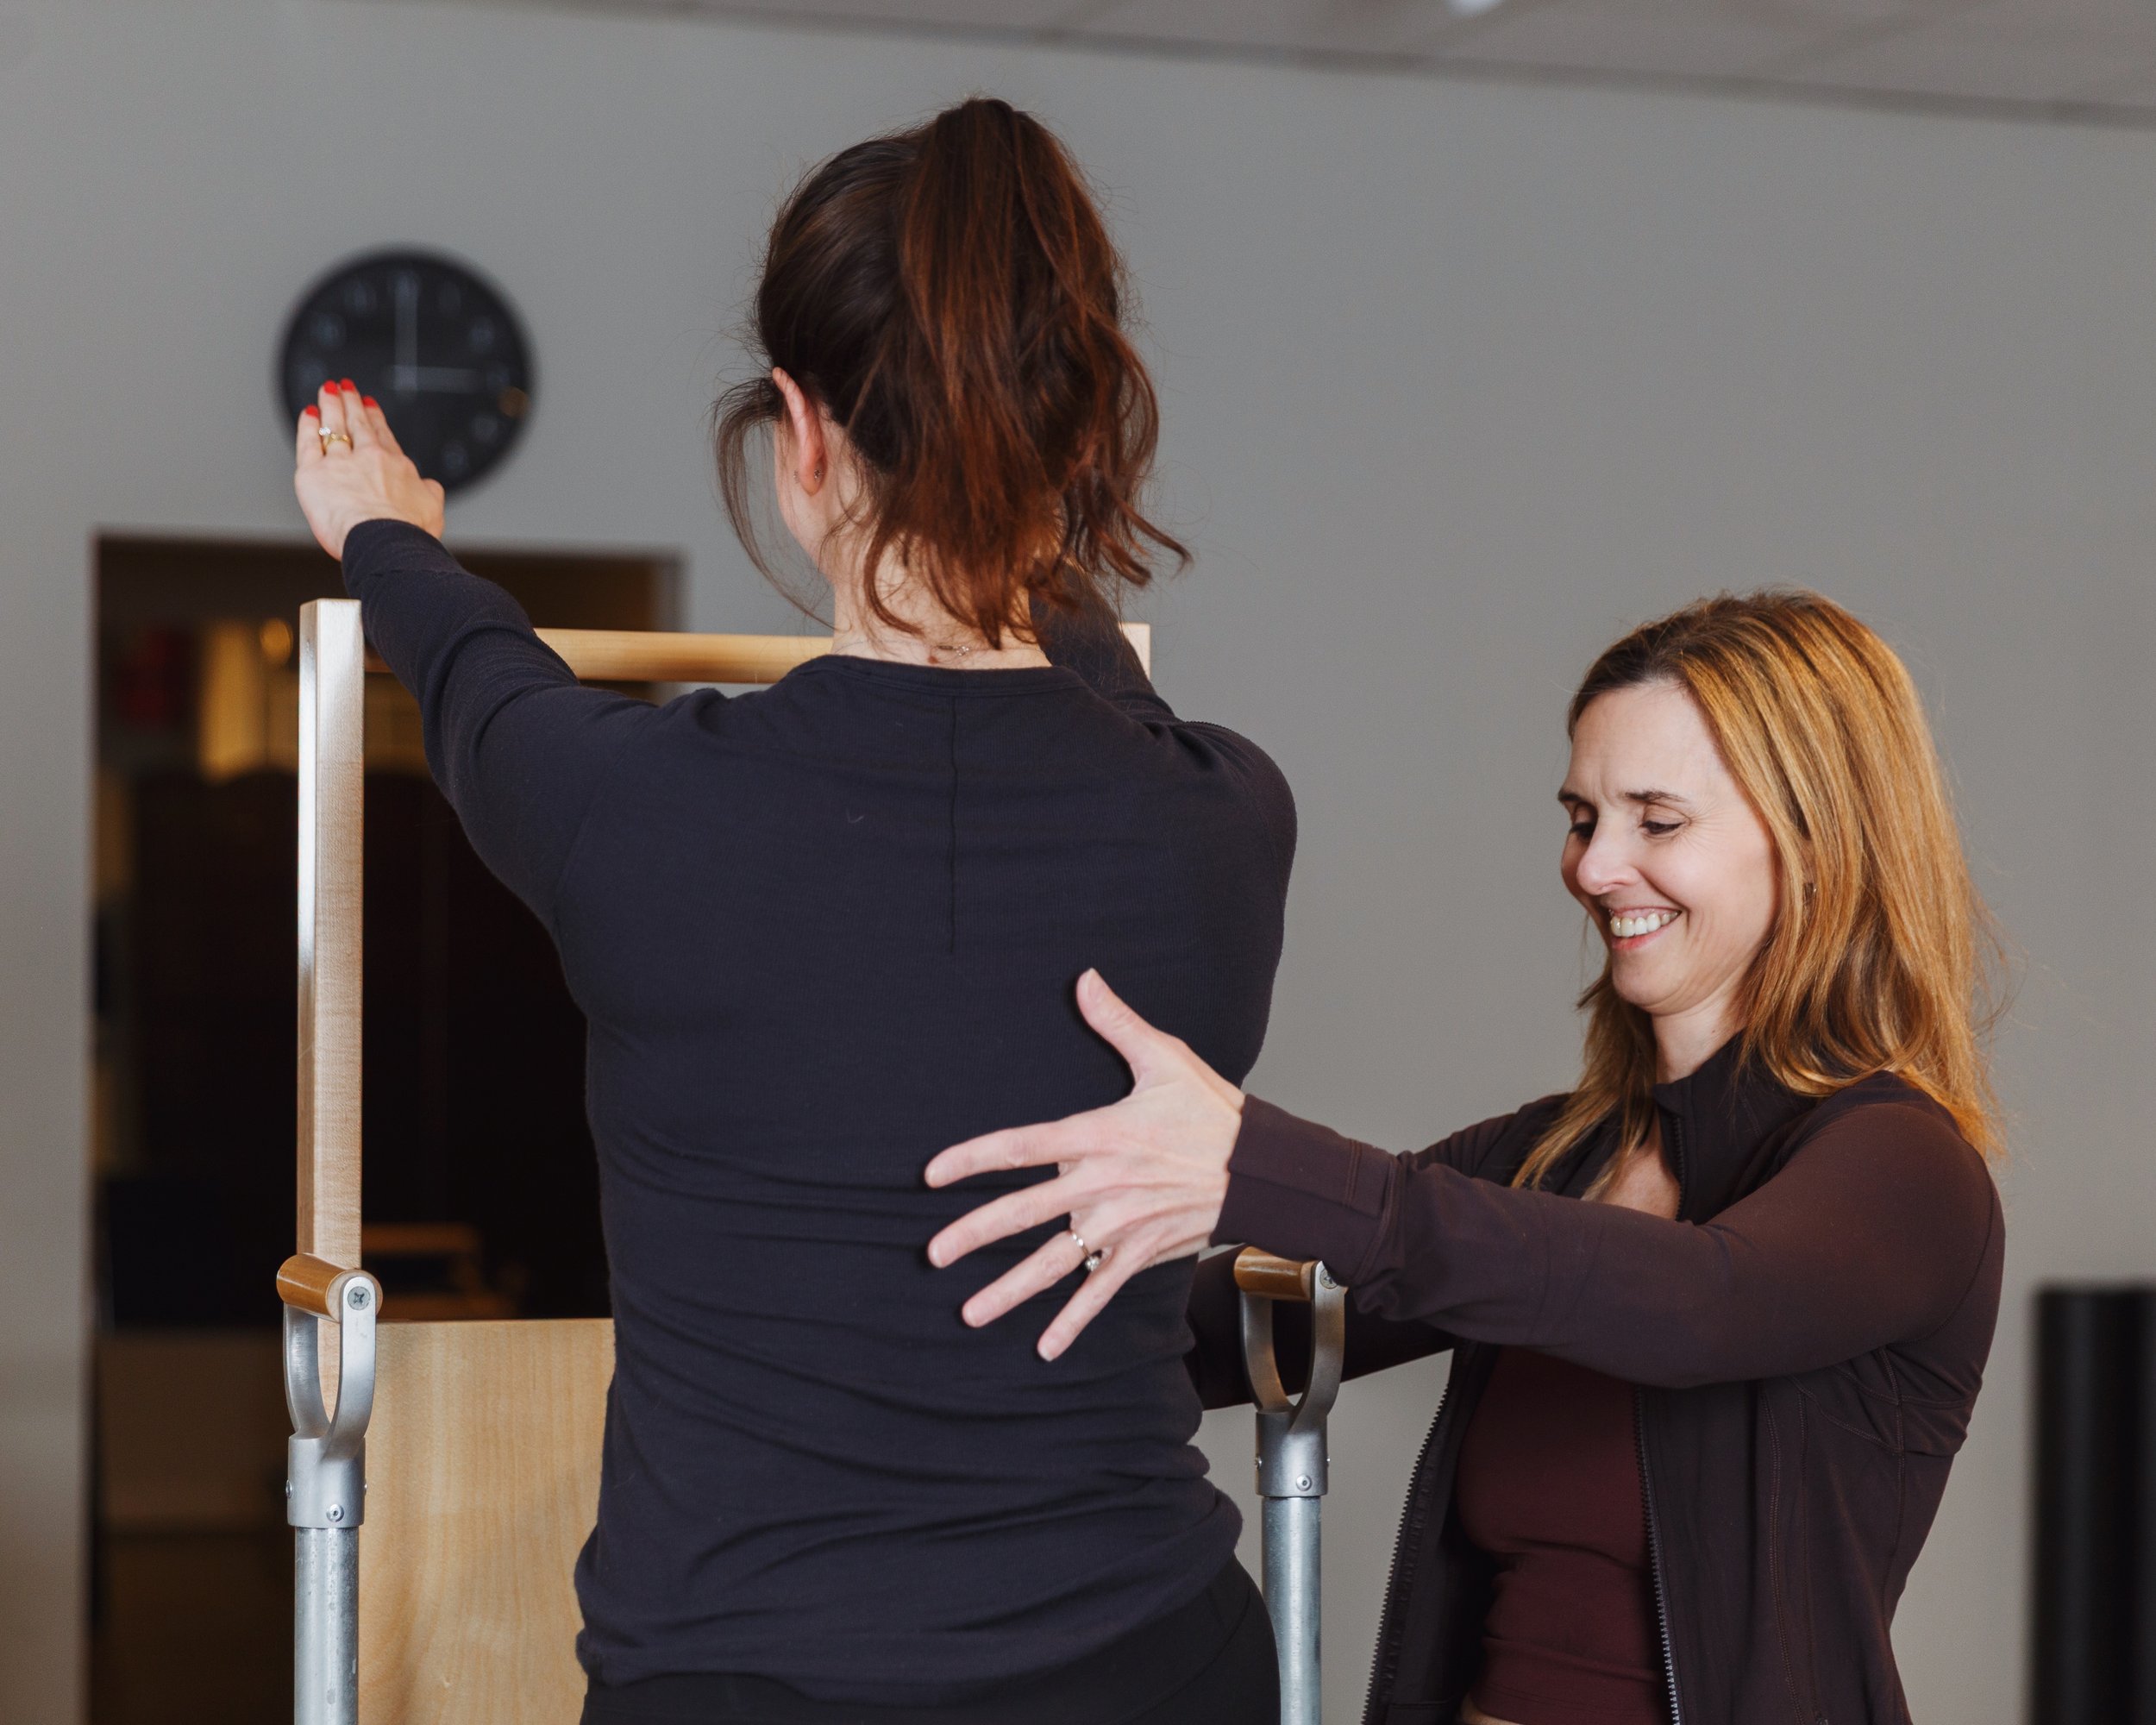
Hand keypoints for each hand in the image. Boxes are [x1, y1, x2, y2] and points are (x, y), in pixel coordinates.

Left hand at [293, 379, 445, 559]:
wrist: (387, 540)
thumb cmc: (409, 533)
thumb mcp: (433, 510)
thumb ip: (429, 492)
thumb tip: (429, 486)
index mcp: (396, 466)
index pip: (382, 435)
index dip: (375, 417)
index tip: (369, 404)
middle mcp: (369, 458)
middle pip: (358, 423)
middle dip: (351, 402)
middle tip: (345, 386)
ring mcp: (341, 463)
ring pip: (334, 426)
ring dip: (331, 405)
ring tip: (328, 390)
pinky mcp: (314, 474)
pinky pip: (308, 443)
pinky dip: (307, 426)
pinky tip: (308, 415)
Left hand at [924, 969, 1245, 1360]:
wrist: (1262, 1168)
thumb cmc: (1212, 1112)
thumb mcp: (1164, 1058)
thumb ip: (1116, 1022)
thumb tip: (1084, 979)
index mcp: (1098, 1136)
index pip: (1021, 1147)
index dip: (972, 1159)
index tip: (931, 1175)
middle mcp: (1101, 1186)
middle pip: (1024, 1213)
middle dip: (974, 1235)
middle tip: (932, 1255)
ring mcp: (1120, 1226)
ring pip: (1054, 1263)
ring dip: (1009, 1291)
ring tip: (970, 1313)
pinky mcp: (1140, 1252)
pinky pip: (1100, 1293)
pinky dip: (1072, 1322)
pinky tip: (1044, 1348)